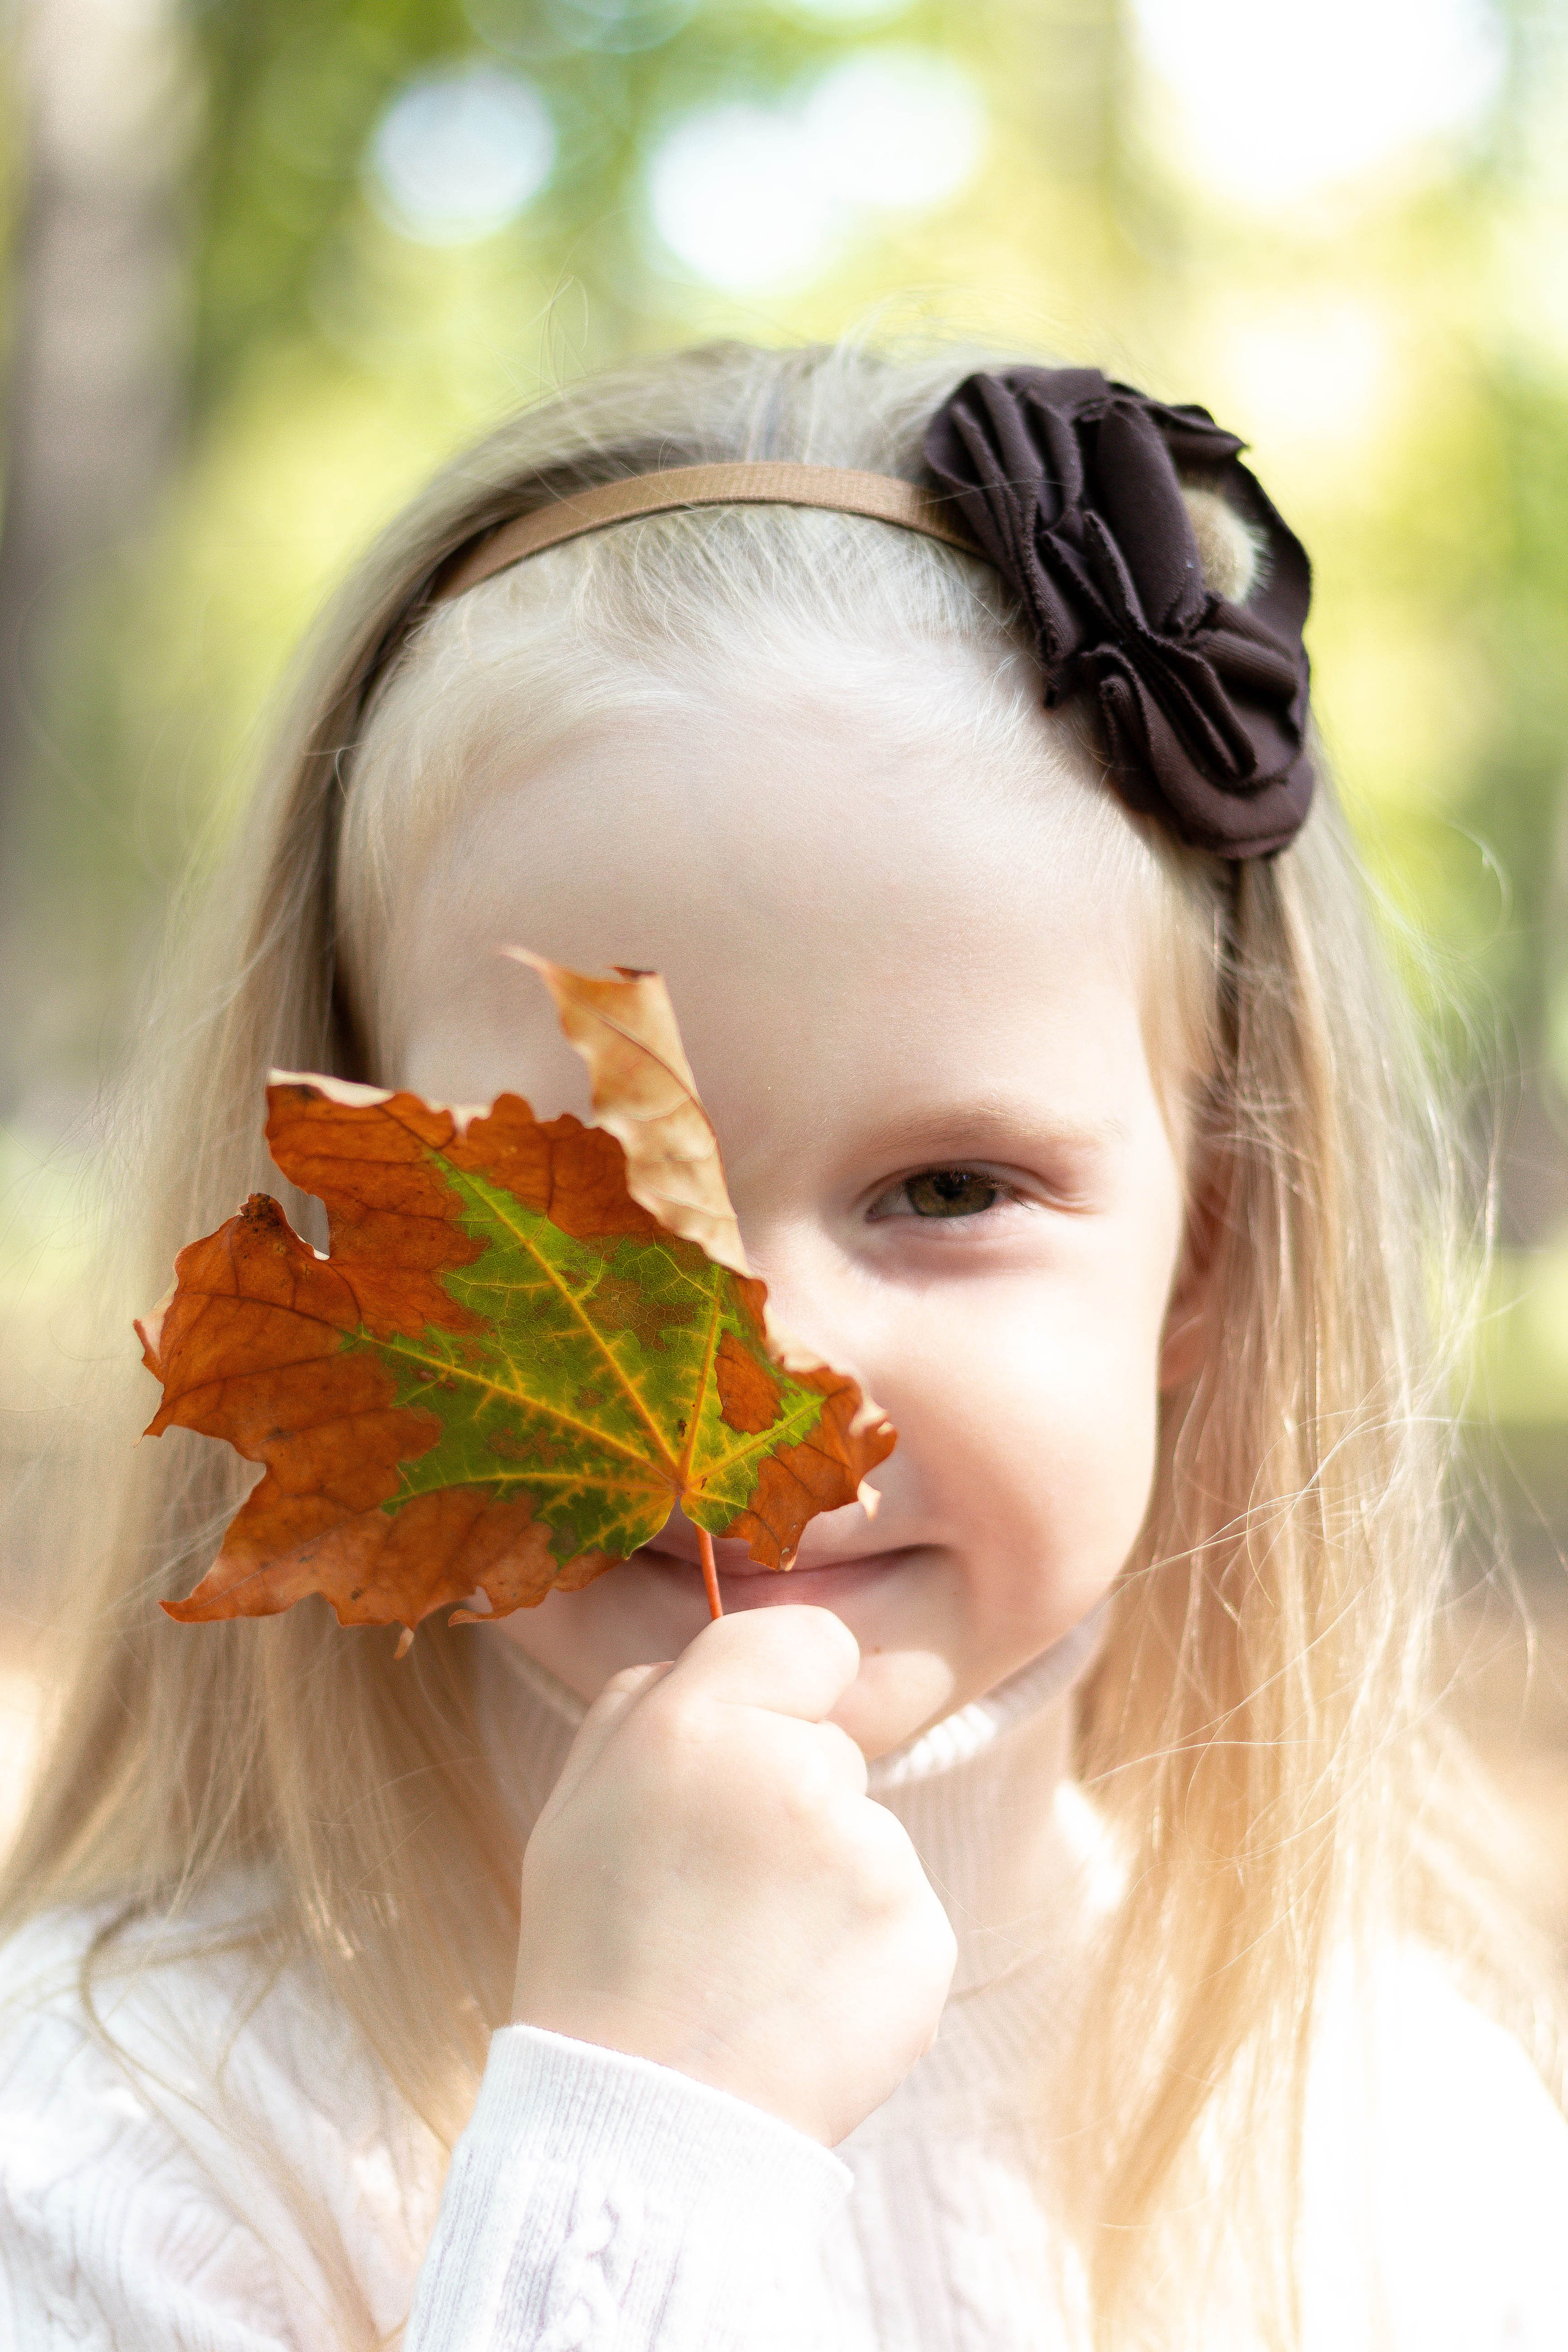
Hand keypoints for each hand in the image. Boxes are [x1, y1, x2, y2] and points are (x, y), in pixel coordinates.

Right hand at [511, 1606, 956, 2145]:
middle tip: (718, 1888)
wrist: (646, 2124)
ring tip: (748, 1956)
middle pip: (831, 1745)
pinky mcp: (922, 1934)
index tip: (753, 1741)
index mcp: (699, 1726)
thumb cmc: (599, 1955)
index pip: (808, 1638)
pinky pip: (896, 1907)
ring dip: (824, 1877)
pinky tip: (794, 1995)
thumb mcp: (575, 1803)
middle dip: (790, 1795)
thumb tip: (723, 1660)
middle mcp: (797, 1774)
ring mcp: (872, 1857)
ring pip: (864, 1830)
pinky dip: (860, 1945)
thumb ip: (647, 1701)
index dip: (784, 1685)